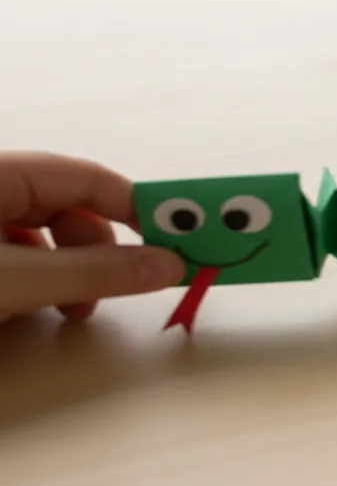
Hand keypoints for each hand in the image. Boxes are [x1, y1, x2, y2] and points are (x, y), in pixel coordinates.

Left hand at [0, 152, 183, 322]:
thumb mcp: (14, 280)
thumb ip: (89, 272)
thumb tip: (169, 266)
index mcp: (5, 172)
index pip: (92, 179)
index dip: (135, 209)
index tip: (171, 246)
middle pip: (70, 211)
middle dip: (95, 256)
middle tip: (104, 296)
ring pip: (45, 238)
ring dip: (65, 275)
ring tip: (61, 312)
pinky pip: (17, 257)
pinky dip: (32, 282)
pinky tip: (19, 308)